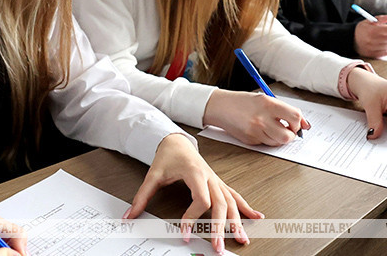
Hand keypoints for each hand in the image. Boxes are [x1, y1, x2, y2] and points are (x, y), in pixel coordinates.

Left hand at [125, 134, 260, 254]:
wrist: (177, 141)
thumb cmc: (168, 156)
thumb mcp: (152, 175)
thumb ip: (142, 196)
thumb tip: (130, 215)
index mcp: (195, 172)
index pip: (201, 199)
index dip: (194, 218)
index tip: (185, 233)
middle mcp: (210, 177)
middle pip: (220, 204)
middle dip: (220, 227)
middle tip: (217, 247)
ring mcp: (216, 180)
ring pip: (231, 202)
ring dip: (237, 221)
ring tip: (241, 239)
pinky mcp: (218, 184)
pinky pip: (235, 195)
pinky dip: (246, 207)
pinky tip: (257, 217)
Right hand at [204, 89, 309, 145]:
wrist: (220, 107)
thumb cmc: (242, 101)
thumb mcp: (264, 98)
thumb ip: (283, 109)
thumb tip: (303, 123)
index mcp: (268, 104)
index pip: (295, 116)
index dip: (299, 122)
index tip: (298, 123)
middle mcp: (262, 118)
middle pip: (288, 135)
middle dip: (291, 135)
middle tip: (288, 130)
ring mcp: (255, 131)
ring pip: (278, 142)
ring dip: (279, 138)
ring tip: (273, 129)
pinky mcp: (250, 140)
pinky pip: (266, 144)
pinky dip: (267, 139)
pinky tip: (260, 130)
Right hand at [354, 13, 386, 57]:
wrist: (351, 39)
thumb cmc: (362, 29)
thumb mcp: (369, 20)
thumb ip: (381, 18)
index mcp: (373, 30)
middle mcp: (373, 40)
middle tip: (386, 33)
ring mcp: (372, 48)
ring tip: (381, 39)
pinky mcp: (372, 54)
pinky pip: (385, 53)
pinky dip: (385, 49)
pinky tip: (379, 45)